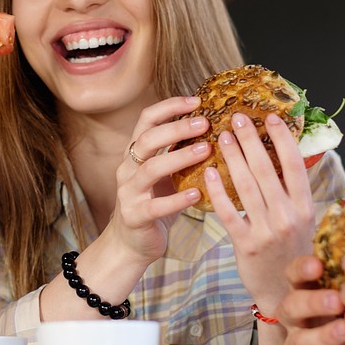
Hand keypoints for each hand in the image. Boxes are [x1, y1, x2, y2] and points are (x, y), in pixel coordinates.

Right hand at [108, 96, 210, 263]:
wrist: (131, 244)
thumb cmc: (154, 204)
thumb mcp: (166, 175)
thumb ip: (180, 154)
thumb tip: (216, 130)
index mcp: (135, 154)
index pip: (146, 120)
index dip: (169, 106)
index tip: (196, 100)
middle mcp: (128, 169)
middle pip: (147, 139)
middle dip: (177, 128)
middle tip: (205, 123)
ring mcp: (129, 193)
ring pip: (151, 169)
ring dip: (180, 157)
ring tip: (206, 151)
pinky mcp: (135, 216)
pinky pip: (156, 206)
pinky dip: (177, 199)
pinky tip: (198, 194)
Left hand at [204, 112, 315, 313]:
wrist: (285, 294)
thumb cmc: (293, 253)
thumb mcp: (304, 221)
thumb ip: (296, 192)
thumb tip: (289, 155)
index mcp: (305, 206)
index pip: (295, 165)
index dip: (283, 139)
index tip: (271, 117)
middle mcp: (288, 216)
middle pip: (267, 170)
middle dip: (251, 140)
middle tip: (237, 117)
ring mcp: (266, 230)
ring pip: (246, 186)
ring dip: (233, 158)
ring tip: (222, 136)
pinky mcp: (245, 244)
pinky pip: (229, 212)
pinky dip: (217, 191)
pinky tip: (208, 172)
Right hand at [277, 255, 344, 344]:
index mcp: (305, 288)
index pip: (293, 274)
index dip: (301, 269)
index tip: (317, 264)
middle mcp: (296, 314)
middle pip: (290, 306)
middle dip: (312, 302)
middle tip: (338, 299)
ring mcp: (299, 341)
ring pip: (299, 341)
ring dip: (322, 335)